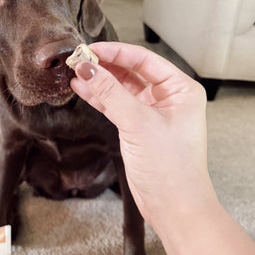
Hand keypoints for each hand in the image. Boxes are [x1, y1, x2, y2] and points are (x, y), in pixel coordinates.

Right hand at [70, 42, 216, 225]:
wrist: (172, 204)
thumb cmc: (171, 166)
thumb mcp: (139, 122)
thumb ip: (111, 93)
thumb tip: (88, 68)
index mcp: (179, 89)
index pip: (143, 60)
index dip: (116, 52)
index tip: (91, 49)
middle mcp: (167, 97)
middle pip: (131, 72)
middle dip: (105, 65)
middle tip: (79, 59)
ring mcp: (150, 112)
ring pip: (120, 88)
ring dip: (98, 81)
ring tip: (75, 71)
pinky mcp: (136, 126)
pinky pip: (115, 105)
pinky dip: (98, 97)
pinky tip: (82, 88)